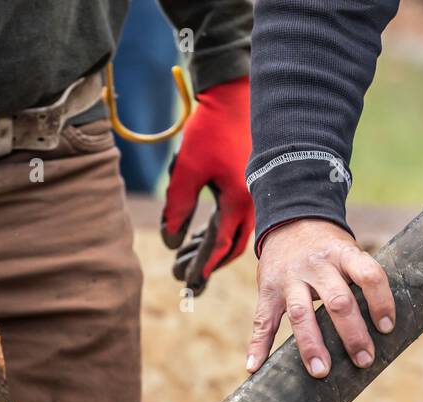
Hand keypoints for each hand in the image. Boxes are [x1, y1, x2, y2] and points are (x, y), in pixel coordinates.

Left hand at [161, 77, 255, 294]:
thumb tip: (170, 241)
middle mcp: (251, 202)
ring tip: (180, 258)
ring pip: (232, 234)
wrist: (233, 94)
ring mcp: (252, 194)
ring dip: (207, 248)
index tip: (188, 284)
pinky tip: (197, 236)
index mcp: (239, 201)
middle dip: (206, 264)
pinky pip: (234, 218)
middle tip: (182, 279)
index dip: (202, 266)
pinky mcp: (247, 185)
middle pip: (230, 247)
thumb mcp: (187, 170)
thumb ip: (177, 207)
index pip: (218, 245)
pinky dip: (215, 230)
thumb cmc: (210, 130)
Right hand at [246, 219, 393, 377]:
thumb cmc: (328, 249)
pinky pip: (263, 320)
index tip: (386, 328)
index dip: (381, 302)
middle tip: (363, 360)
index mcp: (343, 254)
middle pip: (338, 300)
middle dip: (352, 334)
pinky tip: (254, 367)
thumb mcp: (348, 251)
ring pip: (301, 313)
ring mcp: (289, 279)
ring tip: (320, 371)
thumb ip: (361, 280)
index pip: (368, 275)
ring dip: (310, 345)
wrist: (290, 220)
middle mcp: (316, 265)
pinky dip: (258, 345)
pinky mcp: (267, 290)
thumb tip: (383, 326)